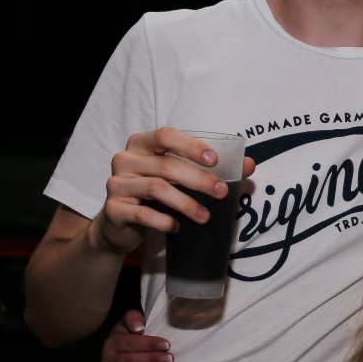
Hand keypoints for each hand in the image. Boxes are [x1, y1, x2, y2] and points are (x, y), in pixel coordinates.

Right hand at [89, 128, 254, 257]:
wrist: (118, 225)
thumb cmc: (153, 195)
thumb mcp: (178, 178)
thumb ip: (210, 169)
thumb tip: (249, 165)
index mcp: (142, 144)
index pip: (166, 135)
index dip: (191, 146)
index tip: (214, 160)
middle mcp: (125, 159)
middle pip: (166, 165)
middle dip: (198, 179)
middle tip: (221, 192)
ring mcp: (116, 183)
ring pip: (157, 188)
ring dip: (186, 203)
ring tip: (205, 217)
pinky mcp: (113, 208)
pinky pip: (142, 213)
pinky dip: (164, 220)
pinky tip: (176, 226)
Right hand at [99, 310, 173, 361]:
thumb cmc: (130, 343)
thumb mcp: (128, 326)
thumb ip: (133, 318)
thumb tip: (139, 327)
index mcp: (114, 341)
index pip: (130, 342)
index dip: (148, 343)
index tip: (166, 345)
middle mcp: (108, 358)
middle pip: (128, 360)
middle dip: (150, 359)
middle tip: (169, 359)